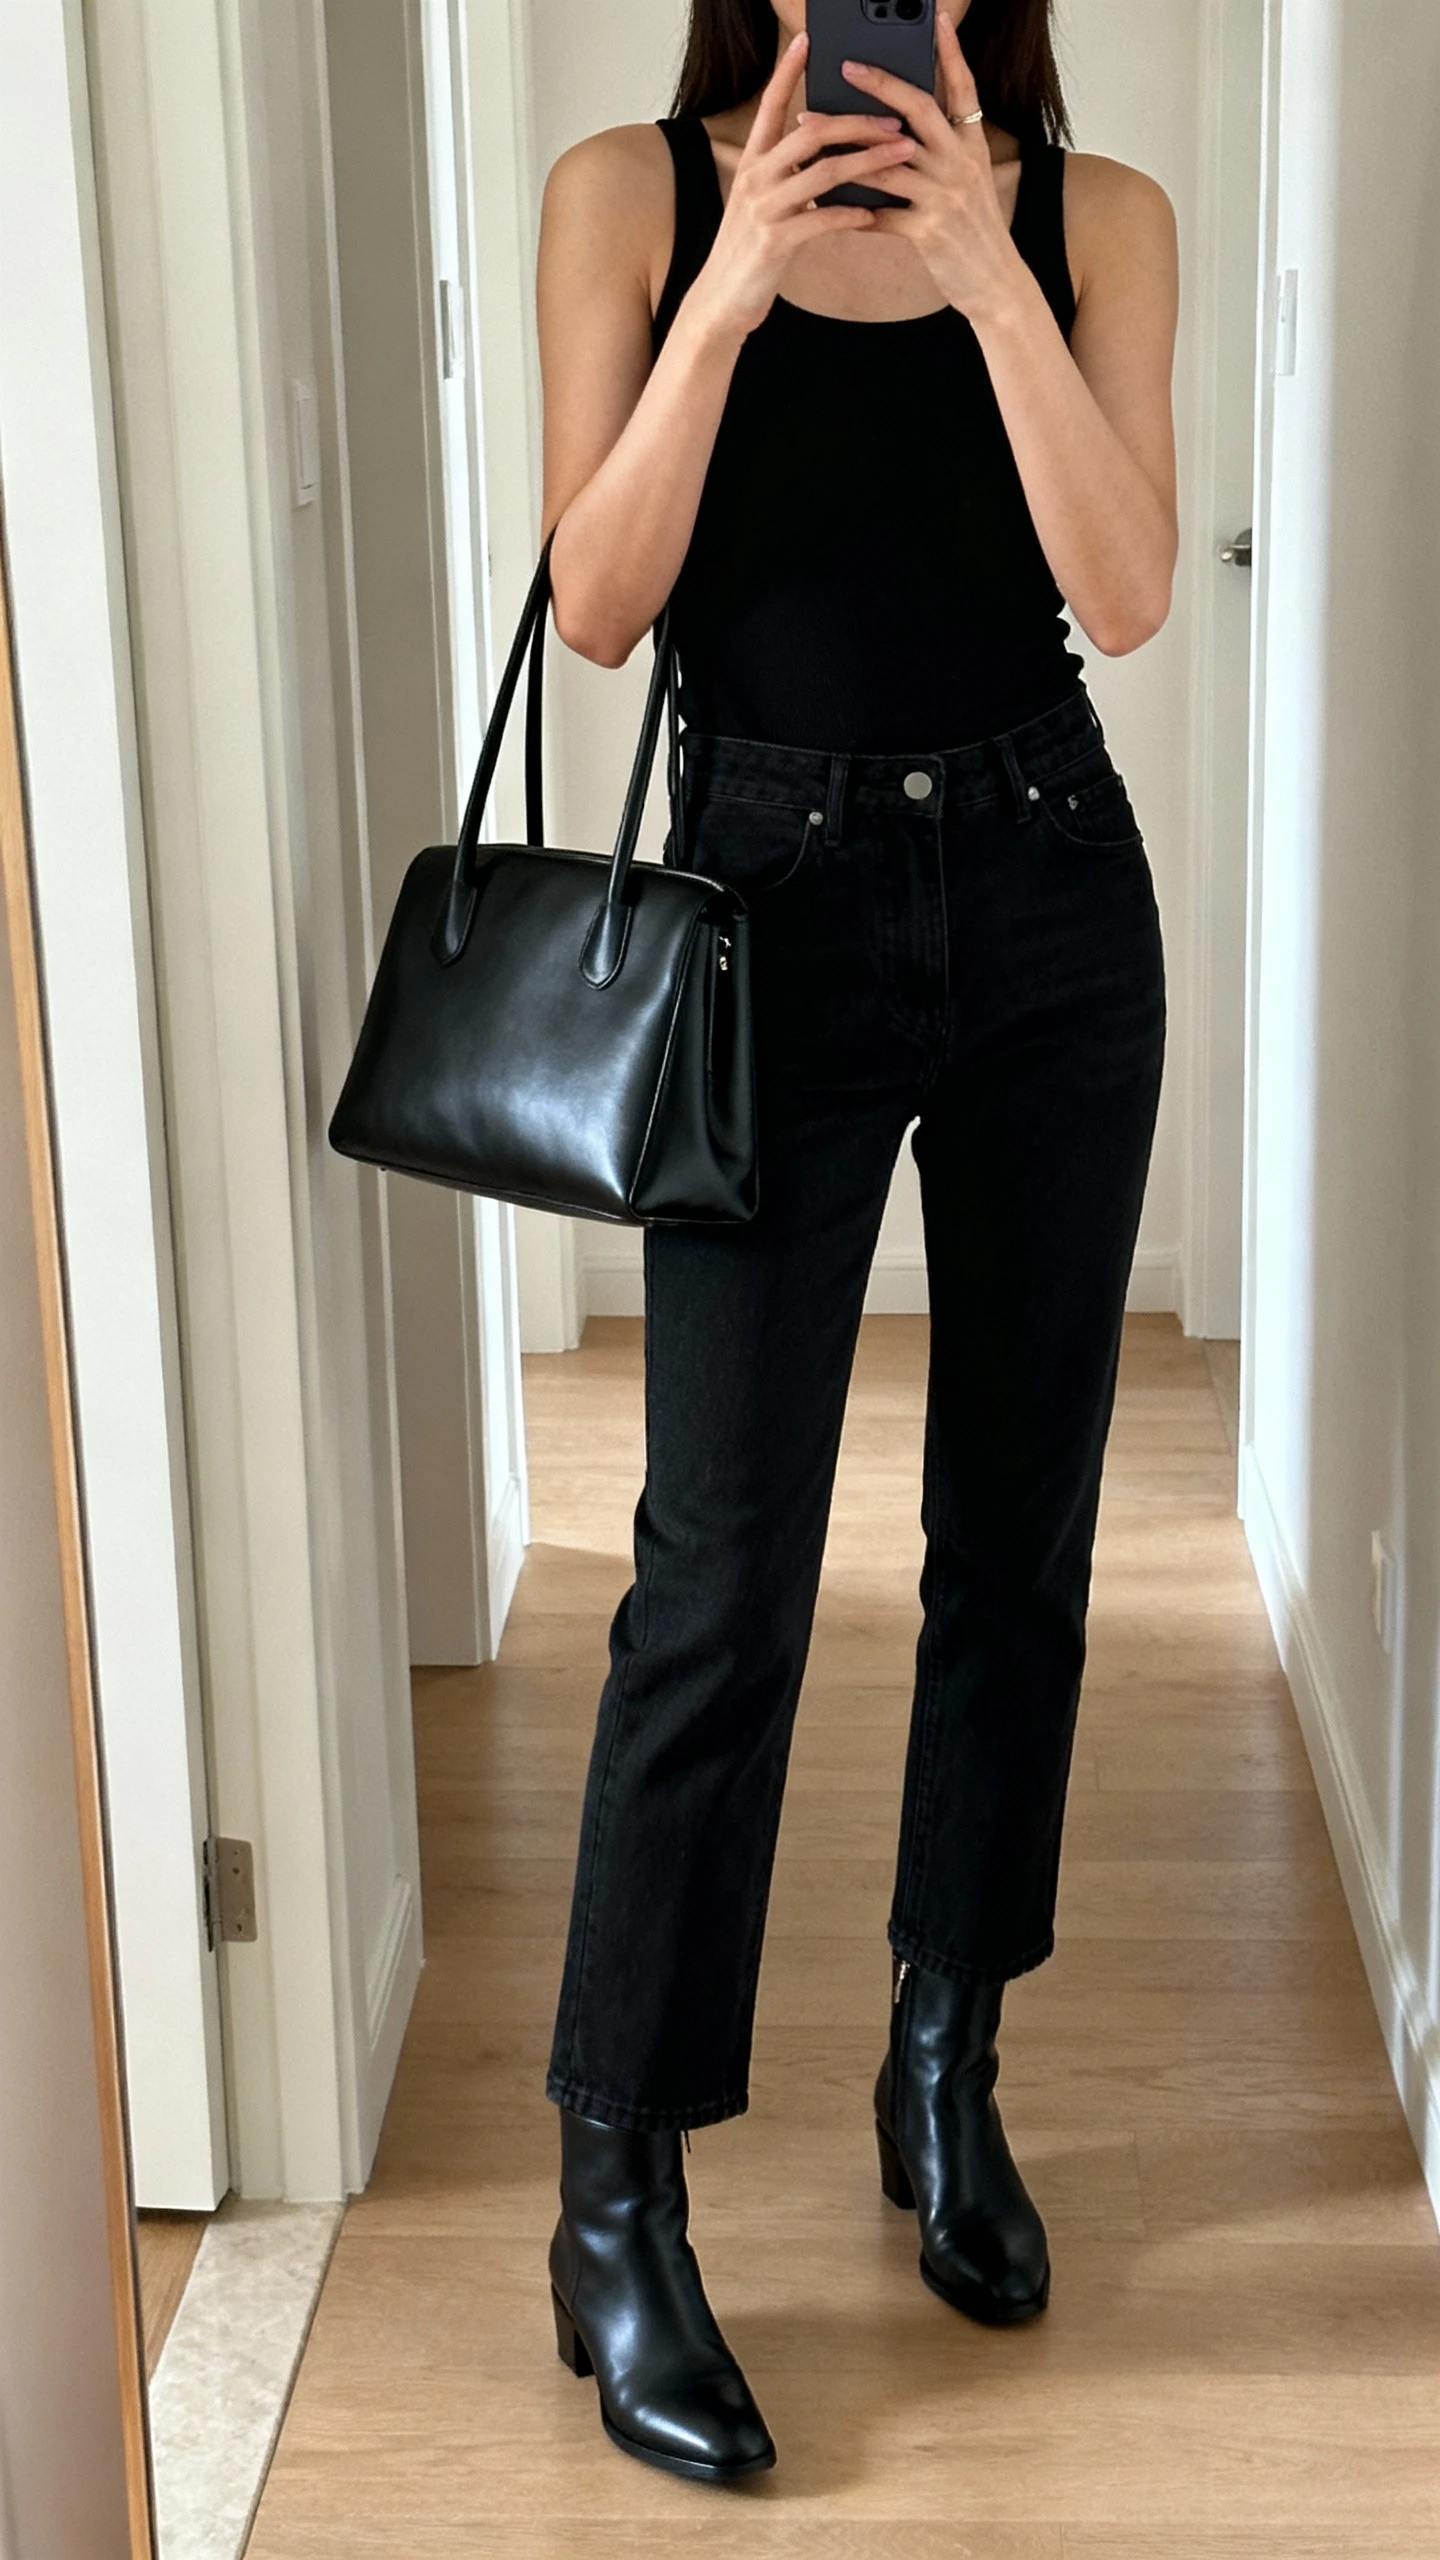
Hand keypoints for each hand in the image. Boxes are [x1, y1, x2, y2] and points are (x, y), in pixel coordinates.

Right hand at [687, 32, 916, 340]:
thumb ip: (790, 176)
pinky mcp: (775, 241)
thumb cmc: (752, 252)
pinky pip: (822, 220)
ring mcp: (764, 208)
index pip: (771, 105)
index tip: (809, 40)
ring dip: (869, 161)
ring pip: (824, 172)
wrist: (722, 300)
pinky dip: (852, 214)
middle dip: (857, 120)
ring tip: (901, 155)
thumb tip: (826, 152)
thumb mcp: (766, 204)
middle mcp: (756, 177)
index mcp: (753, 162)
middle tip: (895, 119)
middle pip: (811, 131)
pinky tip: (874, 214)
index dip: (788, 71)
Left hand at [840, 7, 1025, 326]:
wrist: (995, 283)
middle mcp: (961, 164)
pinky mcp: (929, 232)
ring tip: (809, 128)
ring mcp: (945, 197)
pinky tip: (823, 198)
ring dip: (844, 145)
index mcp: (973, 145)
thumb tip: (900, 123)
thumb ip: (943, 149)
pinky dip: (850, 207)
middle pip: (919, 110)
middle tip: (847, 65)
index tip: (934, 17)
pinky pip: (880, 214)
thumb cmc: (974, 230)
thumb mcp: (970, 179)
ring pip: (887, 161)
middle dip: (881, 84)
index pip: (963, 88)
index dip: (949, 52)